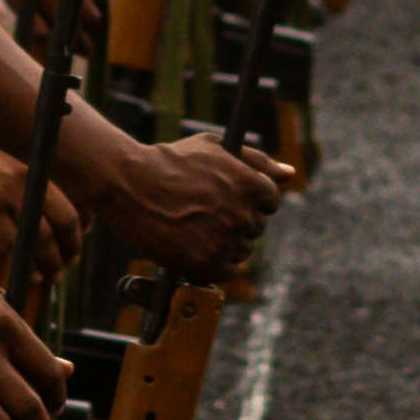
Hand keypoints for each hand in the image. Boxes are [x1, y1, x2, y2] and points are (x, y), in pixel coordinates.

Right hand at [0, 126, 79, 271]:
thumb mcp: (18, 169)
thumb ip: (37, 191)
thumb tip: (61, 222)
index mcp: (40, 173)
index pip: (71, 211)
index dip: (78, 235)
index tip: (76, 248)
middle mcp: (29, 183)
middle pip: (62, 224)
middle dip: (68, 251)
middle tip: (66, 266)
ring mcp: (7, 196)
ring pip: (39, 238)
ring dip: (49, 262)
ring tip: (50, 276)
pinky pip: (10, 244)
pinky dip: (23, 263)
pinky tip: (29, 274)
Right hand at [96, 126, 281, 278]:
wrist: (129, 183)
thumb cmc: (171, 161)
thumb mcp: (215, 148)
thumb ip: (257, 160)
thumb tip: (289, 172)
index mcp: (251, 185)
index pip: (270, 201)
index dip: (250, 199)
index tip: (231, 199)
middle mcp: (243, 215)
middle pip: (256, 226)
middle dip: (237, 219)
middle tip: (208, 211)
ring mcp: (225, 241)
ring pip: (242, 249)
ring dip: (226, 242)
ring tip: (198, 227)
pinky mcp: (206, 264)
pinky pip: (228, 271)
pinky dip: (217, 263)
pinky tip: (198, 247)